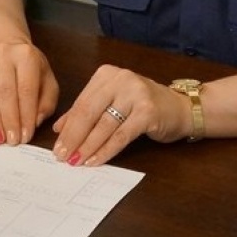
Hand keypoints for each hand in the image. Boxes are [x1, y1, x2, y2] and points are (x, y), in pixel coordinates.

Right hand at [0, 40, 57, 146]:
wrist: (5, 44)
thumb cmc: (31, 68)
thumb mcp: (47, 79)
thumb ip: (46, 101)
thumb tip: (34, 122)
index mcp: (26, 57)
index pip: (26, 89)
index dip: (26, 114)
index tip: (26, 136)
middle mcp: (4, 57)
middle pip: (5, 92)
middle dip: (9, 120)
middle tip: (12, 141)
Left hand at [50, 64, 184, 166]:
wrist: (180, 108)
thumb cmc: (143, 106)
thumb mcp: (112, 102)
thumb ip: (86, 112)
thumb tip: (59, 129)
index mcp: (106, 75)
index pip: (81, 103)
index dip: (67, 127)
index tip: (56, 147)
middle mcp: (120, 80)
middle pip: (89, 112)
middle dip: (73, 138)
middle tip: (62, 157)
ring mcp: (135, 94)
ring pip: (104, 125)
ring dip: (87, 147)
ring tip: (76, 161)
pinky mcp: (148, 112)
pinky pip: (121, 136)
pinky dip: (106, 150)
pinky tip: (95, 161)